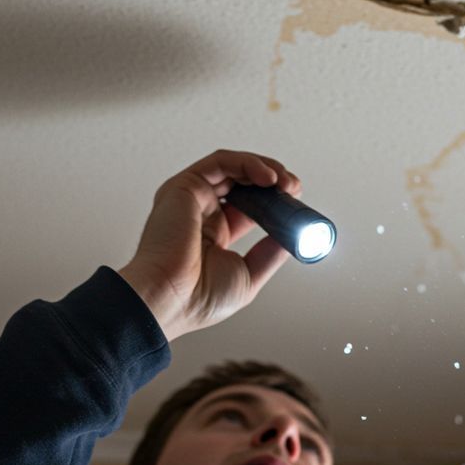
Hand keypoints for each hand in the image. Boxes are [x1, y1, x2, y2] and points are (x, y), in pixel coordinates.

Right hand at [118, 150, 300, 340]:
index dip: (275, 199)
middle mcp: (201, 211)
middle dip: (274, 179)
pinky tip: (268, 177)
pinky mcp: (185, 185)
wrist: (168, 302)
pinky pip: (221, 162)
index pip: (250, 203)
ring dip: (264, 168)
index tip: (296, 203)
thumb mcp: (248, 275)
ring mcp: (191, 197)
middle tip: (294, 188)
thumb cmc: (197, 300)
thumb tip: (293, 236)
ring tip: (285, 182)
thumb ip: (269, 252)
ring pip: (233, 166)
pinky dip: (248, 163)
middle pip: (243, 181)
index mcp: (214, 232)